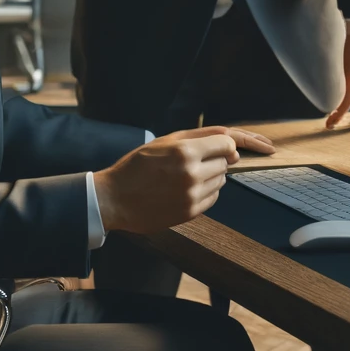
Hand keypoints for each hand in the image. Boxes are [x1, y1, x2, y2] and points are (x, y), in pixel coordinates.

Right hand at [92, 126, 275, 233]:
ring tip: (185, 175)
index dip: (229, 144)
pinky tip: (184, 189)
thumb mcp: (166, 140)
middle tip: (193, 160)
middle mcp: (191, 174)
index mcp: (185, 152)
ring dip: (212, 175)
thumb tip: (234, 145)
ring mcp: (192, 196)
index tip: (229, 147)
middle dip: (216, 159)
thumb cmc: (139, 165)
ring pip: (222, 180)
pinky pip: (214, 197)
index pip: (228, 143)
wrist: (115, 198)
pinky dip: (206, 191)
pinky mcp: (191, 212)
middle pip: (226, 162)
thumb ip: (201, 138)